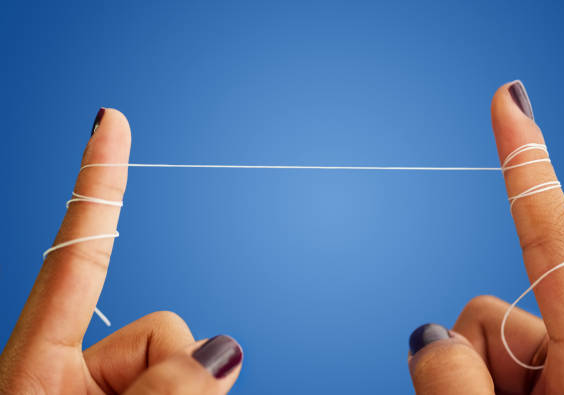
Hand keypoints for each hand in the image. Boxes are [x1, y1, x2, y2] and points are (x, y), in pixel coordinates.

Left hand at [0, 109, 242, 393]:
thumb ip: (159, 392)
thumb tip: (222, 349)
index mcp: (34, 364)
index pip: (77, 255)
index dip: (97, 185)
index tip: (109, 121)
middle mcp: (74, 367)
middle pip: (160, 326)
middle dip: (172, 369)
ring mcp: (109, 388)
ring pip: (184, 355)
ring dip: (186, 391)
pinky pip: (194, 382)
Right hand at [407, 81, 563, 393]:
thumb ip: (454, 384)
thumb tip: (428, 335)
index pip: (553, 239)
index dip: (526, 165)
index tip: (510, 101)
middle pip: (488, 308)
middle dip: (475, 360)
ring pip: (485, 333)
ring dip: (480, 379)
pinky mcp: (555, 368)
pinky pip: (491, 355)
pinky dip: (483, 385)